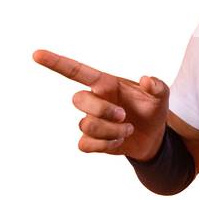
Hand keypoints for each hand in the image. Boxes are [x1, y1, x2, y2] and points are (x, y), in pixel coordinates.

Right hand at [32, 48, 169, 160]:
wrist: (154, 136)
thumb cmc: (152, 109)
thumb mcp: (162, 96)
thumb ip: (157, 85)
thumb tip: (147, 79)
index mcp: (105, 83)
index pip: (76, 71)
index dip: (56, 62)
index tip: (37, 54)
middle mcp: (94, 100)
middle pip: (78, 100)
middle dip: (103, 110)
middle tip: (124, 116)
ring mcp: (90, 120)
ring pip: (86, 125)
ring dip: (111, 131)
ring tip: (128, 130)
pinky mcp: (91, 141)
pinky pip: (85, 144)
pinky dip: (104, 145)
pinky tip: (118, 141)